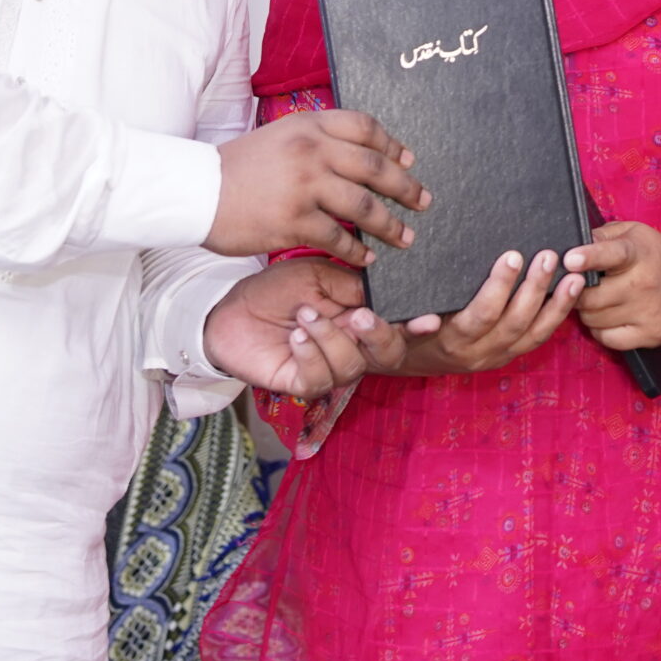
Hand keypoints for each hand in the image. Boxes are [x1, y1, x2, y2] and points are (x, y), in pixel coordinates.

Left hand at [202, 257, 410, 398]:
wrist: (230, 308)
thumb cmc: (277, 289)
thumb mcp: (319, 275)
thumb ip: (354, 285)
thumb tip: (388, 289)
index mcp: (361, 317)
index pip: (399, 325)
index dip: (417, 325)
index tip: (430, 319)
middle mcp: (352, 346)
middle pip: (388, 355)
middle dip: (380, 335)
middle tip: (359, 315)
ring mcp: (328, 368)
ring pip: (352, 366)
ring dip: (331, 337)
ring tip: (304, 315)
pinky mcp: (302, 385)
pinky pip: (319, 379)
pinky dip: (310, 354)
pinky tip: (295, 336)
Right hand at [208, 110, 431, 266]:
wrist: (196, 191)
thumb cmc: (238, 167)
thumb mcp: (279, 136)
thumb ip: (315, 140)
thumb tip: (359, 157)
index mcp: (308, 124)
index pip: (364, 127)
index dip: (392, 145)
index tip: (409, 161)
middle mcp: (310, 150)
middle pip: (374, 167)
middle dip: (405, 187)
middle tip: (424, 202)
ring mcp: (304, 186)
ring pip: (363, 206)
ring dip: (389, 225)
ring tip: (405, 238)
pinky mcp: (293, 221)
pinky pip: (339, 238)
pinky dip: (357, 251)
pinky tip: (367, 259)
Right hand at [387, 250, 582, 376]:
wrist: (409, 364)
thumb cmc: (394, 341)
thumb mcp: (379, 340)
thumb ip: (373, 332)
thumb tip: (361, 319)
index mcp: (450, 344)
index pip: (480, 316)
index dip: (498, 288)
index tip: (511, 256)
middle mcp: (478, 354)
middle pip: (515, 322)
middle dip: (534, 288)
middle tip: (548, 254)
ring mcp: (498, 355)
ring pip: (534, 332)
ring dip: (556, 303)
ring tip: (574, 272)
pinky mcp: (510, 352)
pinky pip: (540, 336)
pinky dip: (559, 313)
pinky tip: (573, 289)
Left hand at [564, 220, 660, 350]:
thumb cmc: (651, 254)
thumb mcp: (630, 232)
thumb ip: (600, 235)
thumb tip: (570, 244)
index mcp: (637, 252)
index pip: (611, 254)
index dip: (588, 257)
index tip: (569, 260)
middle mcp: (644, 283)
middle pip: (591, 296)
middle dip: (577, 291)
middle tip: (578, 285)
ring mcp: (649, 311)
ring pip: (594, 319)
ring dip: (588, 311)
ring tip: (599, 299)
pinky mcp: (651, 334)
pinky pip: (607, 339)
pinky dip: (600, 329)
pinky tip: (609, 316)